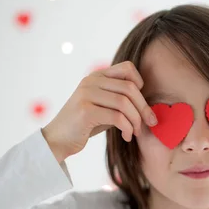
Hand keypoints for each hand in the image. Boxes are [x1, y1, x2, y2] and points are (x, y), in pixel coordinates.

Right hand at [42, 61, 157, 162]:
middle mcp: (90, 81)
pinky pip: (117, 117)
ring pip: (125, 103)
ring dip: (136, 120)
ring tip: (136, 132)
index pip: (128, 67)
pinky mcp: (85, 111)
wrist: (58, 140)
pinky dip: (127, 128)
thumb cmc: (86, 125)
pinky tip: (126, 136)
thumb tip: (148, 104)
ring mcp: (86, 94)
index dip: (140, 83)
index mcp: (96, 76)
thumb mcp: (105, 107)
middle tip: (150, 123)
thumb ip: (121, 100)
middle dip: (144, 107)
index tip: (142, 103)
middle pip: (130, 88)